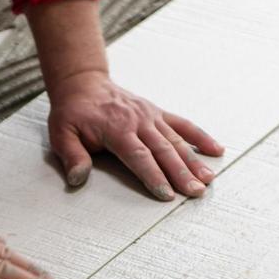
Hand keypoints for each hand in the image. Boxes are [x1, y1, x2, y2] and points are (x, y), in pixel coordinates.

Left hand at [47, 71, 223, 199]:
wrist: (83, 84)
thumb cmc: (72, 113)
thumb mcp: (61, 133)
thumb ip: (72, 156)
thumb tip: (77, 179)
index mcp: (116, 129)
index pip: (139, 156)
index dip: (153, 176)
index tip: (166, 194)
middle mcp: (138, 121)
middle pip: (163, 151)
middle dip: (181, 174)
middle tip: (196, 193)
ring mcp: (151, 116)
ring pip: (176, 140)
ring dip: (194, 161)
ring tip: (209, 179)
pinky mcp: (158, 113)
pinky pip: (182, 124)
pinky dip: (200, 136)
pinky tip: (216, 150)